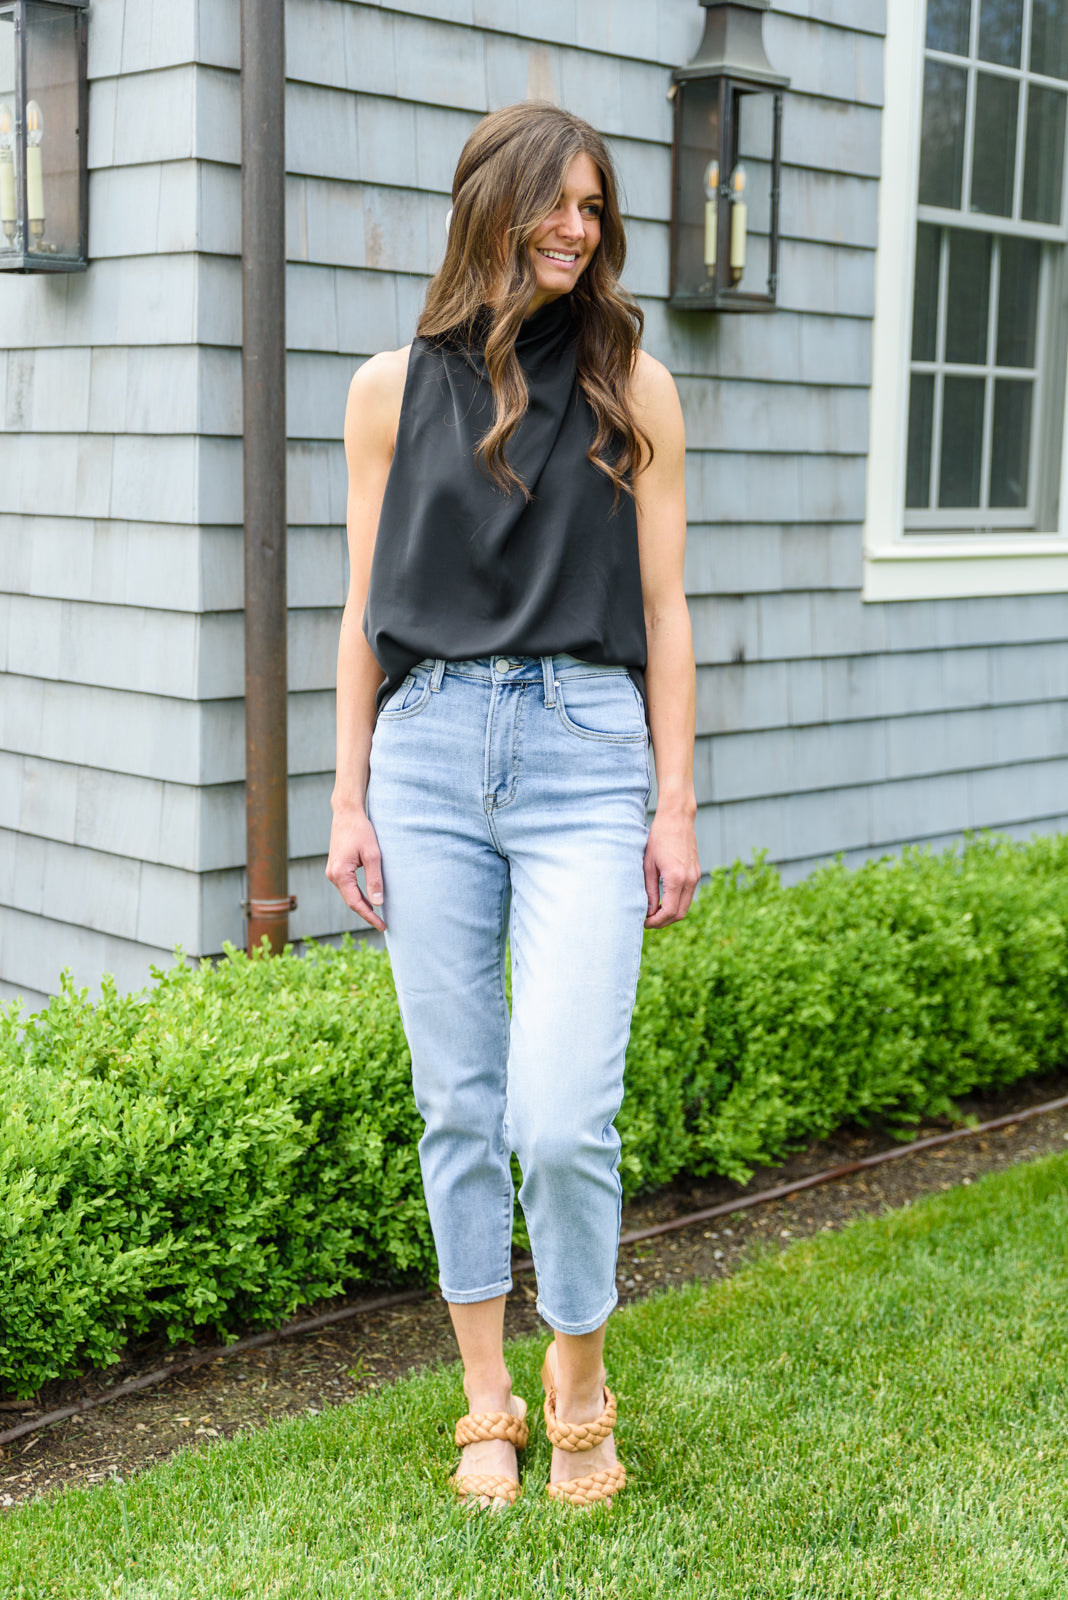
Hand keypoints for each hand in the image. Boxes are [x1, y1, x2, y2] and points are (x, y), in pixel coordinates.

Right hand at [325, 808, 385, 931]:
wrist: (347, 813)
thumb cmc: (361, 831)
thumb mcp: (373, 855)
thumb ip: (375, 880)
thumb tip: (377, 903)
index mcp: (340, 874)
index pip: (355, 902)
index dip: (369, 916)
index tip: (382, 925)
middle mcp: (333, 875)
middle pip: (350, 901)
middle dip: (366, 913)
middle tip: (382, 924)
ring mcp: (332, 871)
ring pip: (348, 894)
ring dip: (362, 905)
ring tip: (378, 915)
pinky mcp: (336, 868)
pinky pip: (347, 886)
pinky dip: (357, 894)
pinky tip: (369, 899)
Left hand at [643, 806, 699, 928]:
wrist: (677, 818)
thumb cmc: (658, 838)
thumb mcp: (648, 865)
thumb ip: (649, 890)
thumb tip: (649, 910)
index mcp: (676, 878)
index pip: (669, 911)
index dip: (656, 921)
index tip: (644, 922)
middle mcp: (690, 879)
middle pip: (680, 913)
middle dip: (664, 921)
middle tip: (648, 921)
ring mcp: (695, 876)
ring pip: (686, 906)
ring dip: (671, 913)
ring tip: (654, 912)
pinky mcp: (696, 872)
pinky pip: (688, 895)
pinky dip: (677, 903)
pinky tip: (663, 900)